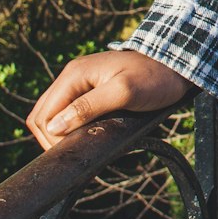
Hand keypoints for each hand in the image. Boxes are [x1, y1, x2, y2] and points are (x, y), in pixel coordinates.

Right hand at [26, 50, 194, 150]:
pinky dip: (70, 126)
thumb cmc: (153, 78)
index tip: (71, 151)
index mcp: (74, 75)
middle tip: (75, 152)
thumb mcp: (123, 93)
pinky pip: (69, 111)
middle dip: (52, 138)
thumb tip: (55, 127)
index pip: (43, 115)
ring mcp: (80, 83)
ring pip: (54, 114)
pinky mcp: (90, 90)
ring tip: (80, 146)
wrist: (174, 66)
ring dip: (60, 133)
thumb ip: (88, 107)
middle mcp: (72, 77)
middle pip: (42, 115)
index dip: (50, 139)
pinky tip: (84, 136)